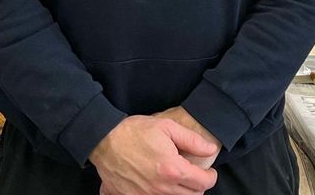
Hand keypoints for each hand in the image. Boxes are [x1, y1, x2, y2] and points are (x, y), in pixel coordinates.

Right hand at [90, 115, 218, 194]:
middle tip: (194, 176)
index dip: (211, 177)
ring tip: (178, 181)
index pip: (203, 182)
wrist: (103, 140)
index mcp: (172, 169)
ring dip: (182, 193)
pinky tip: (159, 185)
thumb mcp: (166, 127)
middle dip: (198, 187)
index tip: (209, 172)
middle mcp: (162, 188)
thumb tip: (210, 149)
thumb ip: (192, 140)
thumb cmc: (134, 131)